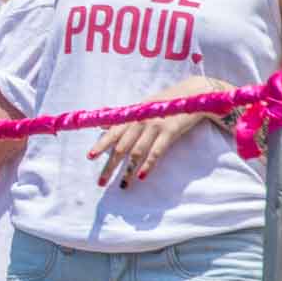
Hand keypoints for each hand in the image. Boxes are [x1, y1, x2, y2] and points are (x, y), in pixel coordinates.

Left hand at [87, 77, 212, 188]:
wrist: (192, 95)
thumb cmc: (163, 103)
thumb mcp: (140, 107)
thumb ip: (121, 118)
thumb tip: (100, 126)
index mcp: (130, 115)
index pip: (112, 133)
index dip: (100, 145)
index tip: (89, 157)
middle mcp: (139, 121)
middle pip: (121, 147)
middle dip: (110, 166)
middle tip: (101, 182)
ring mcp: (154, 126)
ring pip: (137, 152)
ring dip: (128, 171)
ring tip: (123, 185)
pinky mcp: (170, 132)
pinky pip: (156, 151)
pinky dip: (148, 164)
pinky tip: (142, 176)